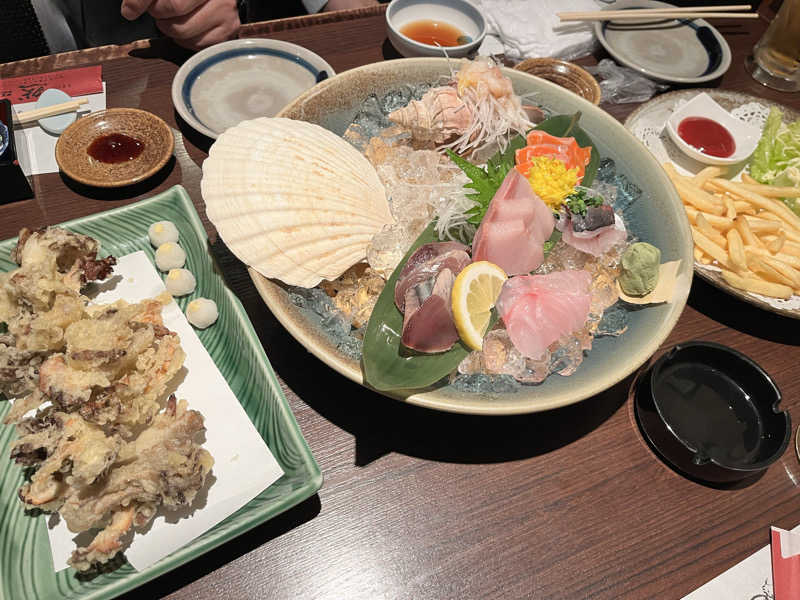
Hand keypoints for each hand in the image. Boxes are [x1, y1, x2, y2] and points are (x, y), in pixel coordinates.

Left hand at [120, 0, 239, 48]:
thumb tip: (129, 11)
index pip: (169, 2)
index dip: (141, 3)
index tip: (130, 10)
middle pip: (174, 11)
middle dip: (159, 15)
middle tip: (160, 12)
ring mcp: (225, 13)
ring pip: (183, 33)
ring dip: (171, 30)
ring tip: (174, 20)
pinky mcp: (228, 31)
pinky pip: (197, 45)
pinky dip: (186, 40)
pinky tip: (188, 27)